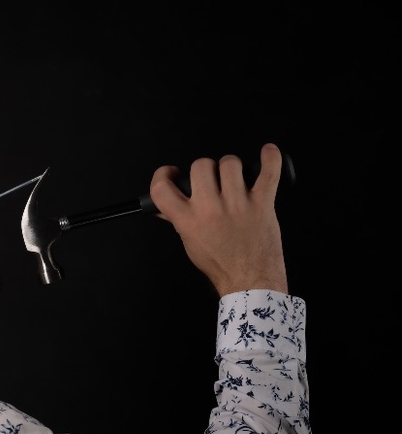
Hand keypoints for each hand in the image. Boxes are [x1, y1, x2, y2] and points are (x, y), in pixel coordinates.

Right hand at [149, 143, 287, 295]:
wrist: (249, 280)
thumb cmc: (221, 264)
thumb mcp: (190, 242)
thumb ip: (177, 219)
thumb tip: (163, 204)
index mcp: (188, 221)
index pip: (162, 188)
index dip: (163, 175)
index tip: (172, 174)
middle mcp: (211, 210)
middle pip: (200, 165)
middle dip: (204, 170)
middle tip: (210, 181)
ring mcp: (238, 204)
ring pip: (230, 163)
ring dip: (231, 167)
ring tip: (234, 179)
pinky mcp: (262, 203)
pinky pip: (268, 171)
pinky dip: (270, 158)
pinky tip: (267, 153)